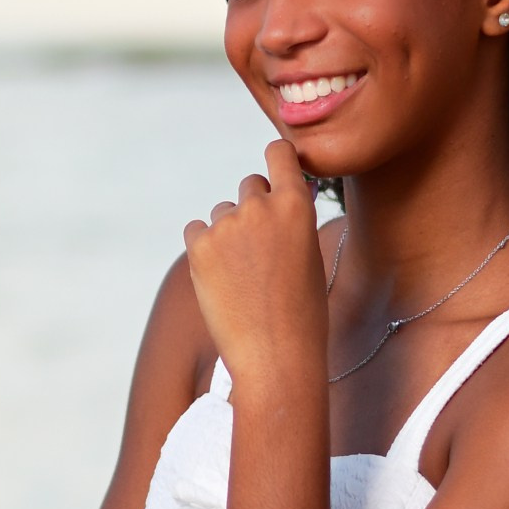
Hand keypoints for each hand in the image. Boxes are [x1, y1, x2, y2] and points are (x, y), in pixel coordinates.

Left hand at [182, 141, 326, 390]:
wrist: (275, 354)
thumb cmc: (302, 312)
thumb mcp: (311, 254)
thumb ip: (294, 219)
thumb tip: (285, 190)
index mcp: (296, 204)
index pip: (279, 154)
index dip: (276, 163)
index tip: (275, 175)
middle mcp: (260, 206)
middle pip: (249, 185)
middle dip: (254, 207)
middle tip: (260, 248)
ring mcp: (226, 226)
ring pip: (222, 212)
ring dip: (229, 232)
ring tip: (243, 274)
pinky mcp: (199, 246)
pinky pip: (197, 231)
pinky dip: (205, 248)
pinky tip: (221, 277)